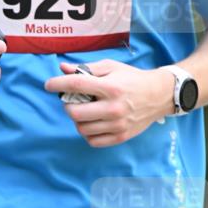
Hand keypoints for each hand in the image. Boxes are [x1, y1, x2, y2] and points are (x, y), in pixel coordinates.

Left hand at [44, 59, 173, 147]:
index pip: (76, 85)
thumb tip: (62, 69)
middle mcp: (114, 107)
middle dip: (67, 105)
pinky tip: (91, 123)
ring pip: (81, 128)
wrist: (159, 95)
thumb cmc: (132, 78)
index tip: (48, 85)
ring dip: (77, 119)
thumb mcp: (111, 67)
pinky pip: (93, 141)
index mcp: (110, 87)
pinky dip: (87, 133)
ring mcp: (117, 124)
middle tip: (72, 101)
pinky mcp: (121, 136)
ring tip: (84, 111)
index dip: (57, 84)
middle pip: (75, 113)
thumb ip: (86, 69)